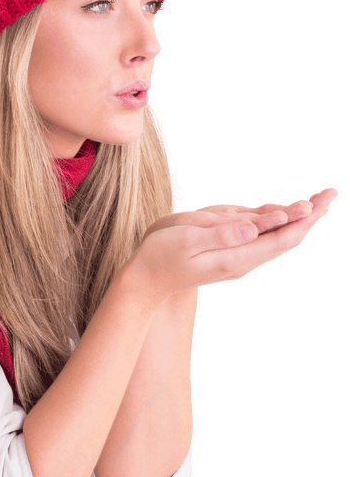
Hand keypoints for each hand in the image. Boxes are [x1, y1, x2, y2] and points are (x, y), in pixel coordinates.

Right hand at [125, 188, 339, 301]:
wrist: (146, 281)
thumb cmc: (160, 256)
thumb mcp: (186, 240)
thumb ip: (220, 234)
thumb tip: (253, 228)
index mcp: (236, 257)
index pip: (281, 239)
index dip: (304, 219)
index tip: (322, 201)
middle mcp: (242, 261)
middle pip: (285, 240)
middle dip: (309, 218)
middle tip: (330, 195)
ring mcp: (237, 260)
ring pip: (275, 240)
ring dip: (296, 221)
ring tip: (316, 203)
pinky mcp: (229, 256)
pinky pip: (261, 240)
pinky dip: (277, 225)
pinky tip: (284, 217)